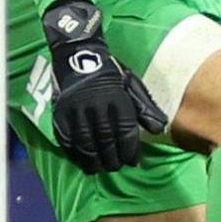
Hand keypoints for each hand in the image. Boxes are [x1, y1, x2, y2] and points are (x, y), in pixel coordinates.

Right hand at [45, 0, 167, 172]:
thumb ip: (145, 107)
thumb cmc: (111, 72)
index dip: (130, 150)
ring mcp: (76, 110)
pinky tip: (83, 161)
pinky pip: (67, 140)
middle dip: (113, 158)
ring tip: (101, 168)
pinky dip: (75, 154)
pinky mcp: (60, 114)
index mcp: (117, 97)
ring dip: (95, 160)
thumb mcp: (132, 84)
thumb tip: (159, 130)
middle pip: (106, 140)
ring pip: (86, 143)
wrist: (78, 54)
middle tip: (117, 167)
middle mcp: (96, 105)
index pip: (125, 131)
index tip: (133, 162)